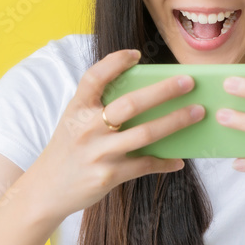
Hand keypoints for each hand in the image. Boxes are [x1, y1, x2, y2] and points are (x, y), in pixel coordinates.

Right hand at [26, 49, 204, 219]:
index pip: (94, 77)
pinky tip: (179, 160)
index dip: (115, 62)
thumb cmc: (69, 149)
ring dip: (175, 122)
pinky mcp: (108, 176)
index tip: (137, 54)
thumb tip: (148, 95)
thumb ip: (100, 107)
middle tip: (188, 82)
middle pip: (131, 104)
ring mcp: (99, 152)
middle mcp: (87, 128)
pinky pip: (144, 165)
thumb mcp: (75, 121)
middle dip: (163, 91)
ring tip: (197, 112)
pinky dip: (164, 162)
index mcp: (77, 108)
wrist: (47, 189)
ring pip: (145, 134)